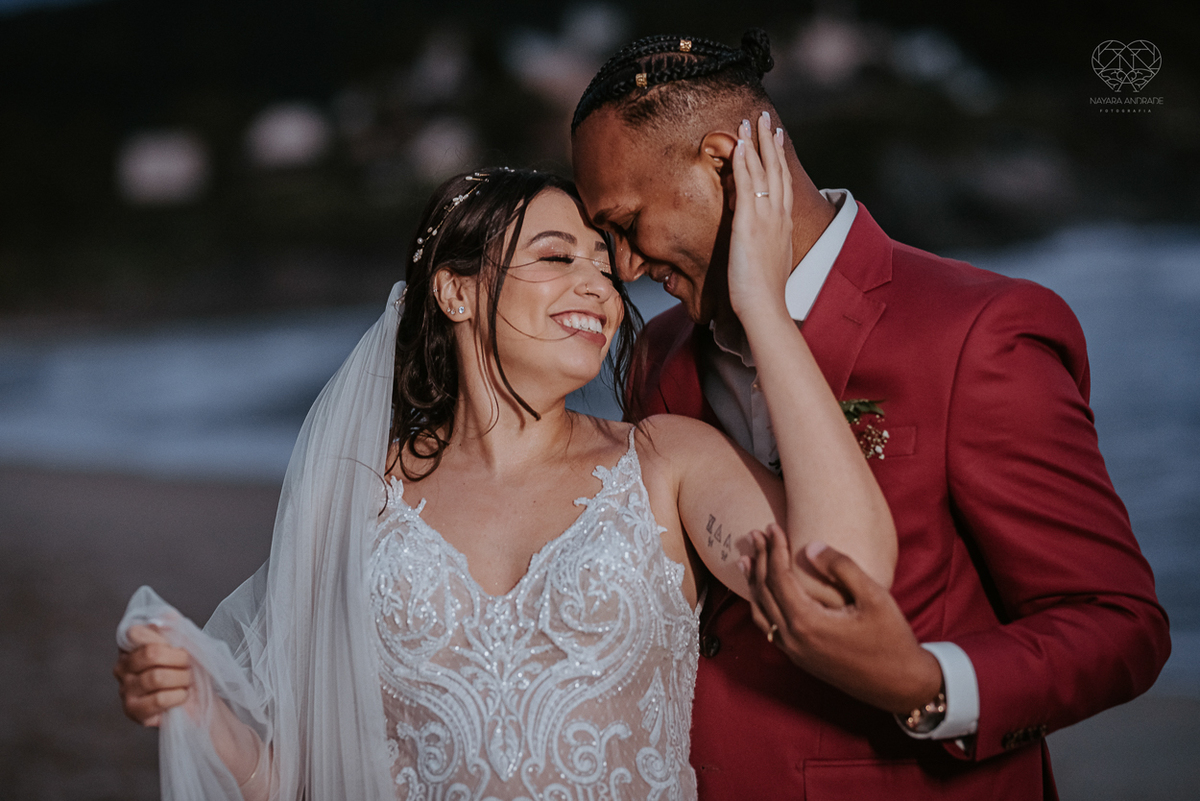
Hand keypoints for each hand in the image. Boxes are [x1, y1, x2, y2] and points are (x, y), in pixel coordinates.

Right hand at [114, 624, 193, 726]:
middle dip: (179, 659)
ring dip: (181, 678)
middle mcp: (122, 667)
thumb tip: (165, 616)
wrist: (202, 700)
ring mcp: (125, 690)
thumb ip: (175, 626)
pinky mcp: (134, 712)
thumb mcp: (187, 643)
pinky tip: (182, 695)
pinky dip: (178, 696)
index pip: (135, 632)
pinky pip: (159, 699)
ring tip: (187, 681)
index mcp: (131, 646)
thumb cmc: (191, 669)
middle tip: (189, 665)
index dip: (164, 639)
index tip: (178, 646)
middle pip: (151, 654)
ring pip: (156, 677)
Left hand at [727, 112, 793, 318]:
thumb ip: (766, 247)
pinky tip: (739, 146)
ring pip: (763, 171)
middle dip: (770, 142)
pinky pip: (746, 185)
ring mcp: (765, 218)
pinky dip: (744, 163)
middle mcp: (778, 217)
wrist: (765, 306)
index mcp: (783, 226)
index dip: (780, 160)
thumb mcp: (769, 263)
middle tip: (766, 118)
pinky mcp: (749, 222)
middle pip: (777, 170)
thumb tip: (760, 244)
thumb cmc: (764, 294)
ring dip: (756, 143)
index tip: (777, 140)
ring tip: (750, 121)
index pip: (783, 185)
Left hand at [746, 524, 942, 713]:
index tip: (772, 526)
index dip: (774, 549)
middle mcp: (793, 639)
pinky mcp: (800, 658)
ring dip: (754, 584)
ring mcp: (794, 652)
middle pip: (765, 592)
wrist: (901, 685)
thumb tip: (811, 546)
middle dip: (760, 560)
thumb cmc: (891, 638)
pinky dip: (761, 606)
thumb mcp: (874, 597)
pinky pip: (769, 628)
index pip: (779, 577)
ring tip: (747, 560)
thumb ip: (842, 568)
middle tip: (756, 534)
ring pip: (761, 612)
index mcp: (807, 622)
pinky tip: (762, 595)